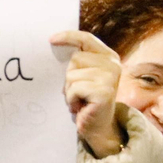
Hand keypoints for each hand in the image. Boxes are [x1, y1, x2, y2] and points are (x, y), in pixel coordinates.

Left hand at [50, 30, 122, 157]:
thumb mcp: (83, 76)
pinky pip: (73, 89)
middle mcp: (112, 64)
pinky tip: (81, 106)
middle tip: (78, 92)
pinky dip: (71, 100)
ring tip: (80, 100)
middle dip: (69, 77)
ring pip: (71, 76)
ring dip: (69, 91)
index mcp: (108, 56)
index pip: (86, 38)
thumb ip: (77, 61)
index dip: (68, 36)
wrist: (98, 126)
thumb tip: (53, 44)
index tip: (51, 39)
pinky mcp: (103, 92)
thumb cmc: (86, 99)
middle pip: (74, 60)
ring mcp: (109, 78)